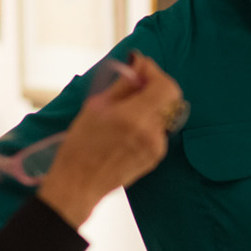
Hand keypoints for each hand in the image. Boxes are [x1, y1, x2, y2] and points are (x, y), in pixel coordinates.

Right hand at [39, 55, 184, 225]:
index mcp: (134, 117)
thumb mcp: (95, 107)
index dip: (154, 71)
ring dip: (152, 102)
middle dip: (155, 84)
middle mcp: (151, 132)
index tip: (140, 66)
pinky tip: (129, 125)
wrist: (79, 183)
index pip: (164, 85)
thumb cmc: (80, 146)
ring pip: (165, 112)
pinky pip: (159, 128)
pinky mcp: (156, 156)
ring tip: (127, 106)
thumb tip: (137, 67)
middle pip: (170, 97)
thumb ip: (123, 85)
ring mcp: (157, 146)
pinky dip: (148, 120)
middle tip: (136, 81)